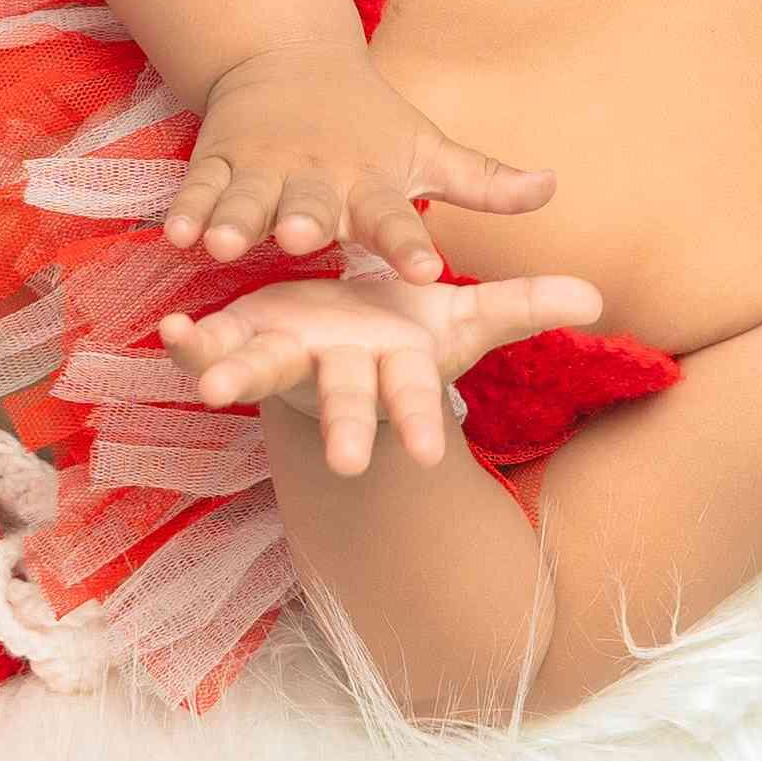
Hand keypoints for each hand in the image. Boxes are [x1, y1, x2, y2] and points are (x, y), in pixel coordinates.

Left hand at [159, 267, 612, 477]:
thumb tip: (593, 296)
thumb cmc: (405, 328)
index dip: (423, 422)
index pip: (414, 398)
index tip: (434, 455)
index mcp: (393, 365)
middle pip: (343, 401)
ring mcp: (285, 358)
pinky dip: (187, 343)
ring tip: (205, 389)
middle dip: (345, 428)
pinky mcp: (241, 339)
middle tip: (346, 463)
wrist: (339, 335)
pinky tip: (168, 331)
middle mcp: (337, 370)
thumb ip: (523, 304)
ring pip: (261, 372)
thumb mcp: (463, 315)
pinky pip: (209, 344)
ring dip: (234, 379)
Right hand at [162, 54, 556, 278]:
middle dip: (308, 221)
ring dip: (238, 219)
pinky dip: (188, 210)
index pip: (398, 216)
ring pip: (250, 198)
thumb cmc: (370, 121)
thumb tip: (553, 188)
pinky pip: (200, 190)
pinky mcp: (219, 162)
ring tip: (225, 244)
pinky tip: (176, 235)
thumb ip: (484, 181)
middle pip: (314, 204)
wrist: (288, 57)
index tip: (430, 274)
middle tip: (307, 239)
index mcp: (371, 181)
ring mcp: (264, 169)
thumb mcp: (427, 149)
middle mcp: (318, 177)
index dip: (412, 244)